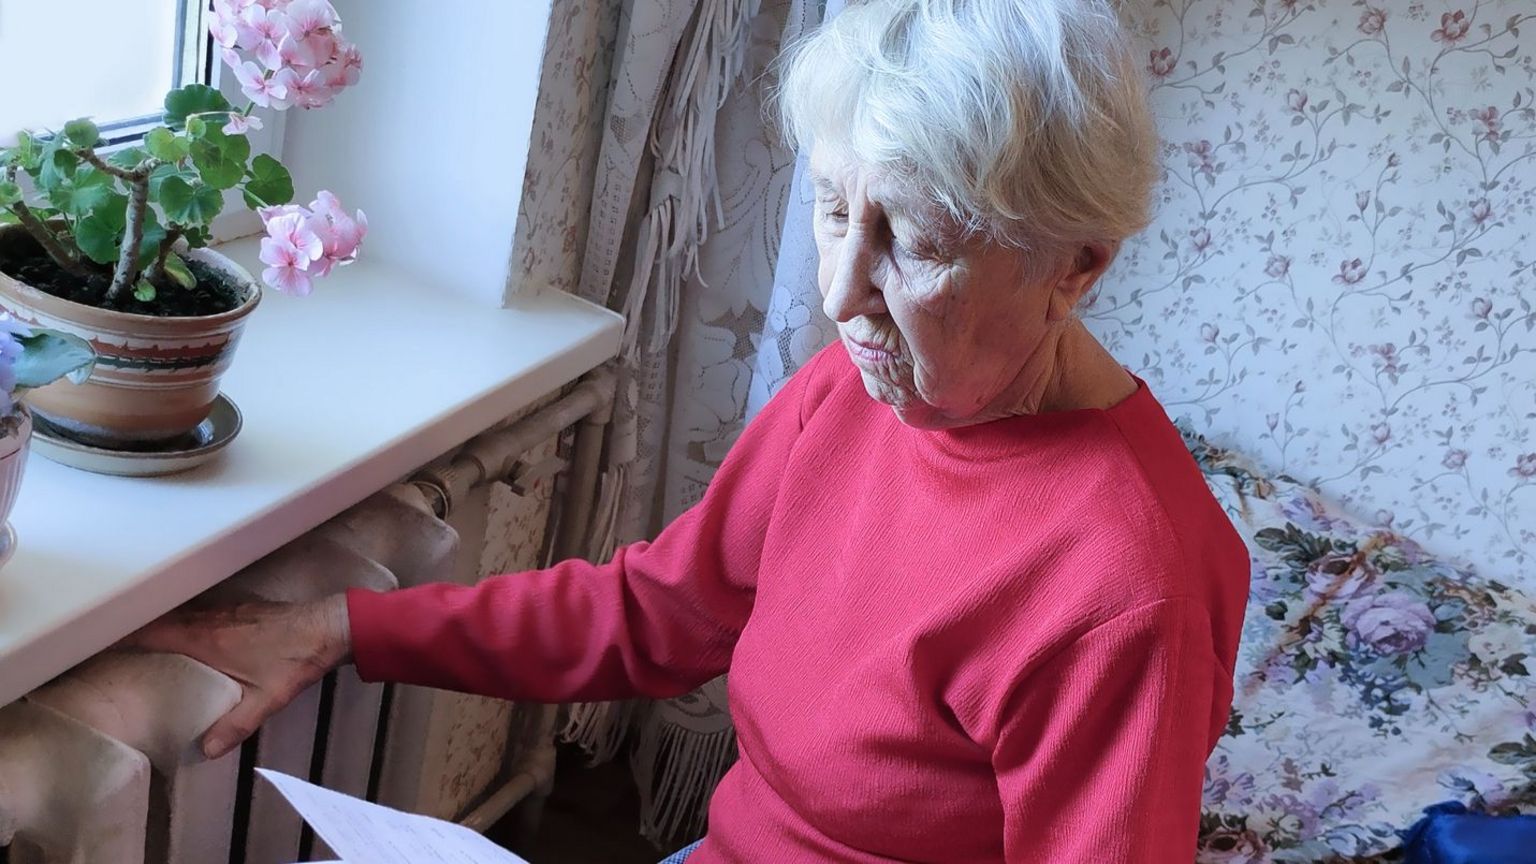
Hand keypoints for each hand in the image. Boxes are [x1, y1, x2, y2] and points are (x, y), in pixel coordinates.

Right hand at [120, 594, 351, 758]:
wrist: (329, 626)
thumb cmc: (295, 660)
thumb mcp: (266, 699)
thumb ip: (234, 725)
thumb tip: (204, 751)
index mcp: (206, 637)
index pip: (152, 631)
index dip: (123, 636)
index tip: (98, 644)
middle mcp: (210, 618)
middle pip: (161, 621)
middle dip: (135, 632)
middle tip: (110, 649)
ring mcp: (226, 609)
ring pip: (181, 615)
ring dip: (160, 626)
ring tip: (138, 646)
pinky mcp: (240, 609)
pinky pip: (199, 612)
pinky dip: (183, 622)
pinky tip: (184, 640)